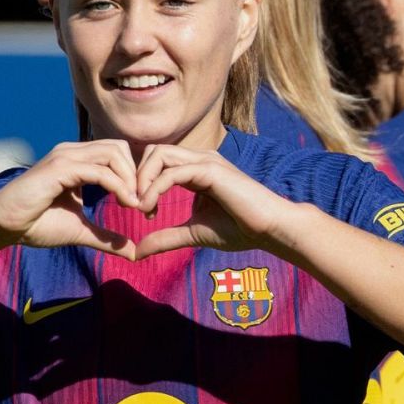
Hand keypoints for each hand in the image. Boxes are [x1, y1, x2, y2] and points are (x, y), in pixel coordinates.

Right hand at [0, 140, 138, 256]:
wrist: (3, 226)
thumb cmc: (37, 224)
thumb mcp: (81, 231)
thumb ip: (107, 238)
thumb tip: (134, 253)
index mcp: (78, 161)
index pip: (118, 153)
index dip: (136, 175)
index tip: (143, 204)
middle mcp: (72, 153)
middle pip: (120, 148)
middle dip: (138, 174)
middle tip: (143, 203)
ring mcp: (65, 157)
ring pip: (113, 154)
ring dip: (131, 179)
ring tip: (134, 204)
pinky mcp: (59, 169)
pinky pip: (100, 171)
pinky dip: (118, 186)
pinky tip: (125, 204)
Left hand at [132, 144, 296, 258]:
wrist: (271, 229)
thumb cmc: (241, 230)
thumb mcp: (194, 233)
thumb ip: (166, 238)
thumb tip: (138, 252)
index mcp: (197, 170)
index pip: (158, 161)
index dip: (142, 182)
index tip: (142, 211)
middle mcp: (201, 159)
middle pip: (153, 151)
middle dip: (136, 175)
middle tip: (133, 204)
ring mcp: (206, 162)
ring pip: (159, 154)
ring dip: (142, 179)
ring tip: (140, 206)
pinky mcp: (211, 170)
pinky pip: (172, 172)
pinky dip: (154, 189)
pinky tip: (149, 209)